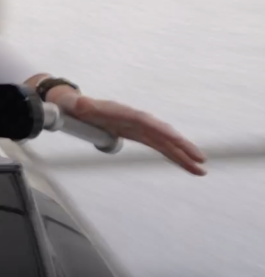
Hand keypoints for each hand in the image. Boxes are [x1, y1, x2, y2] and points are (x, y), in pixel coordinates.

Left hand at [53, 90, 206, 175]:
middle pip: (163, 134)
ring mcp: (139, 129)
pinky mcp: (139, 137)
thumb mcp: (76, 106)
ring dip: (183, 157)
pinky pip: (160, 148)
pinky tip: (188, 167)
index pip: (146, 122)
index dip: (161, 130)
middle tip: (201, 159)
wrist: (76, 106)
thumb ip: (80, 106)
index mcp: (124, 113)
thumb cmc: (76, 106)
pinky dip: (174, 157)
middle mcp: (136, 120)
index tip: (175, 139)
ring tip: (201, 171)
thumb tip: (80, 105)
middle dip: (181, 146)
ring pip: (166, 144)